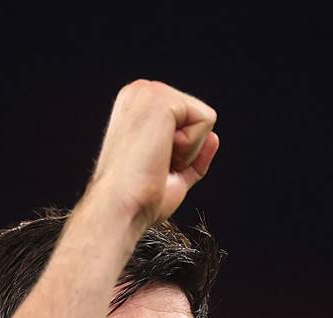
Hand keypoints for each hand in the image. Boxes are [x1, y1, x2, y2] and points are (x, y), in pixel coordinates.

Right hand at [88, 79, 218, 230]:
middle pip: (198, 117)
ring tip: (156, 161)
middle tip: (155, 167)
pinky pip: (206, 121)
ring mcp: (150, 92)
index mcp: (136, 108)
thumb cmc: (135, 201)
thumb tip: (213, 138)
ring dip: (188, 151)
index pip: (185, 121)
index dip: (180, 153)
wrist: (119, 210)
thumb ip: (191, 155)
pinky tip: (161, 155)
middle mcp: (140, 93)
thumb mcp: (170, 175)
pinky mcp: (162, 99)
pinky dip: (190, 148)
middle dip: (186, 151)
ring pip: (204, 119)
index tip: (152, 168)